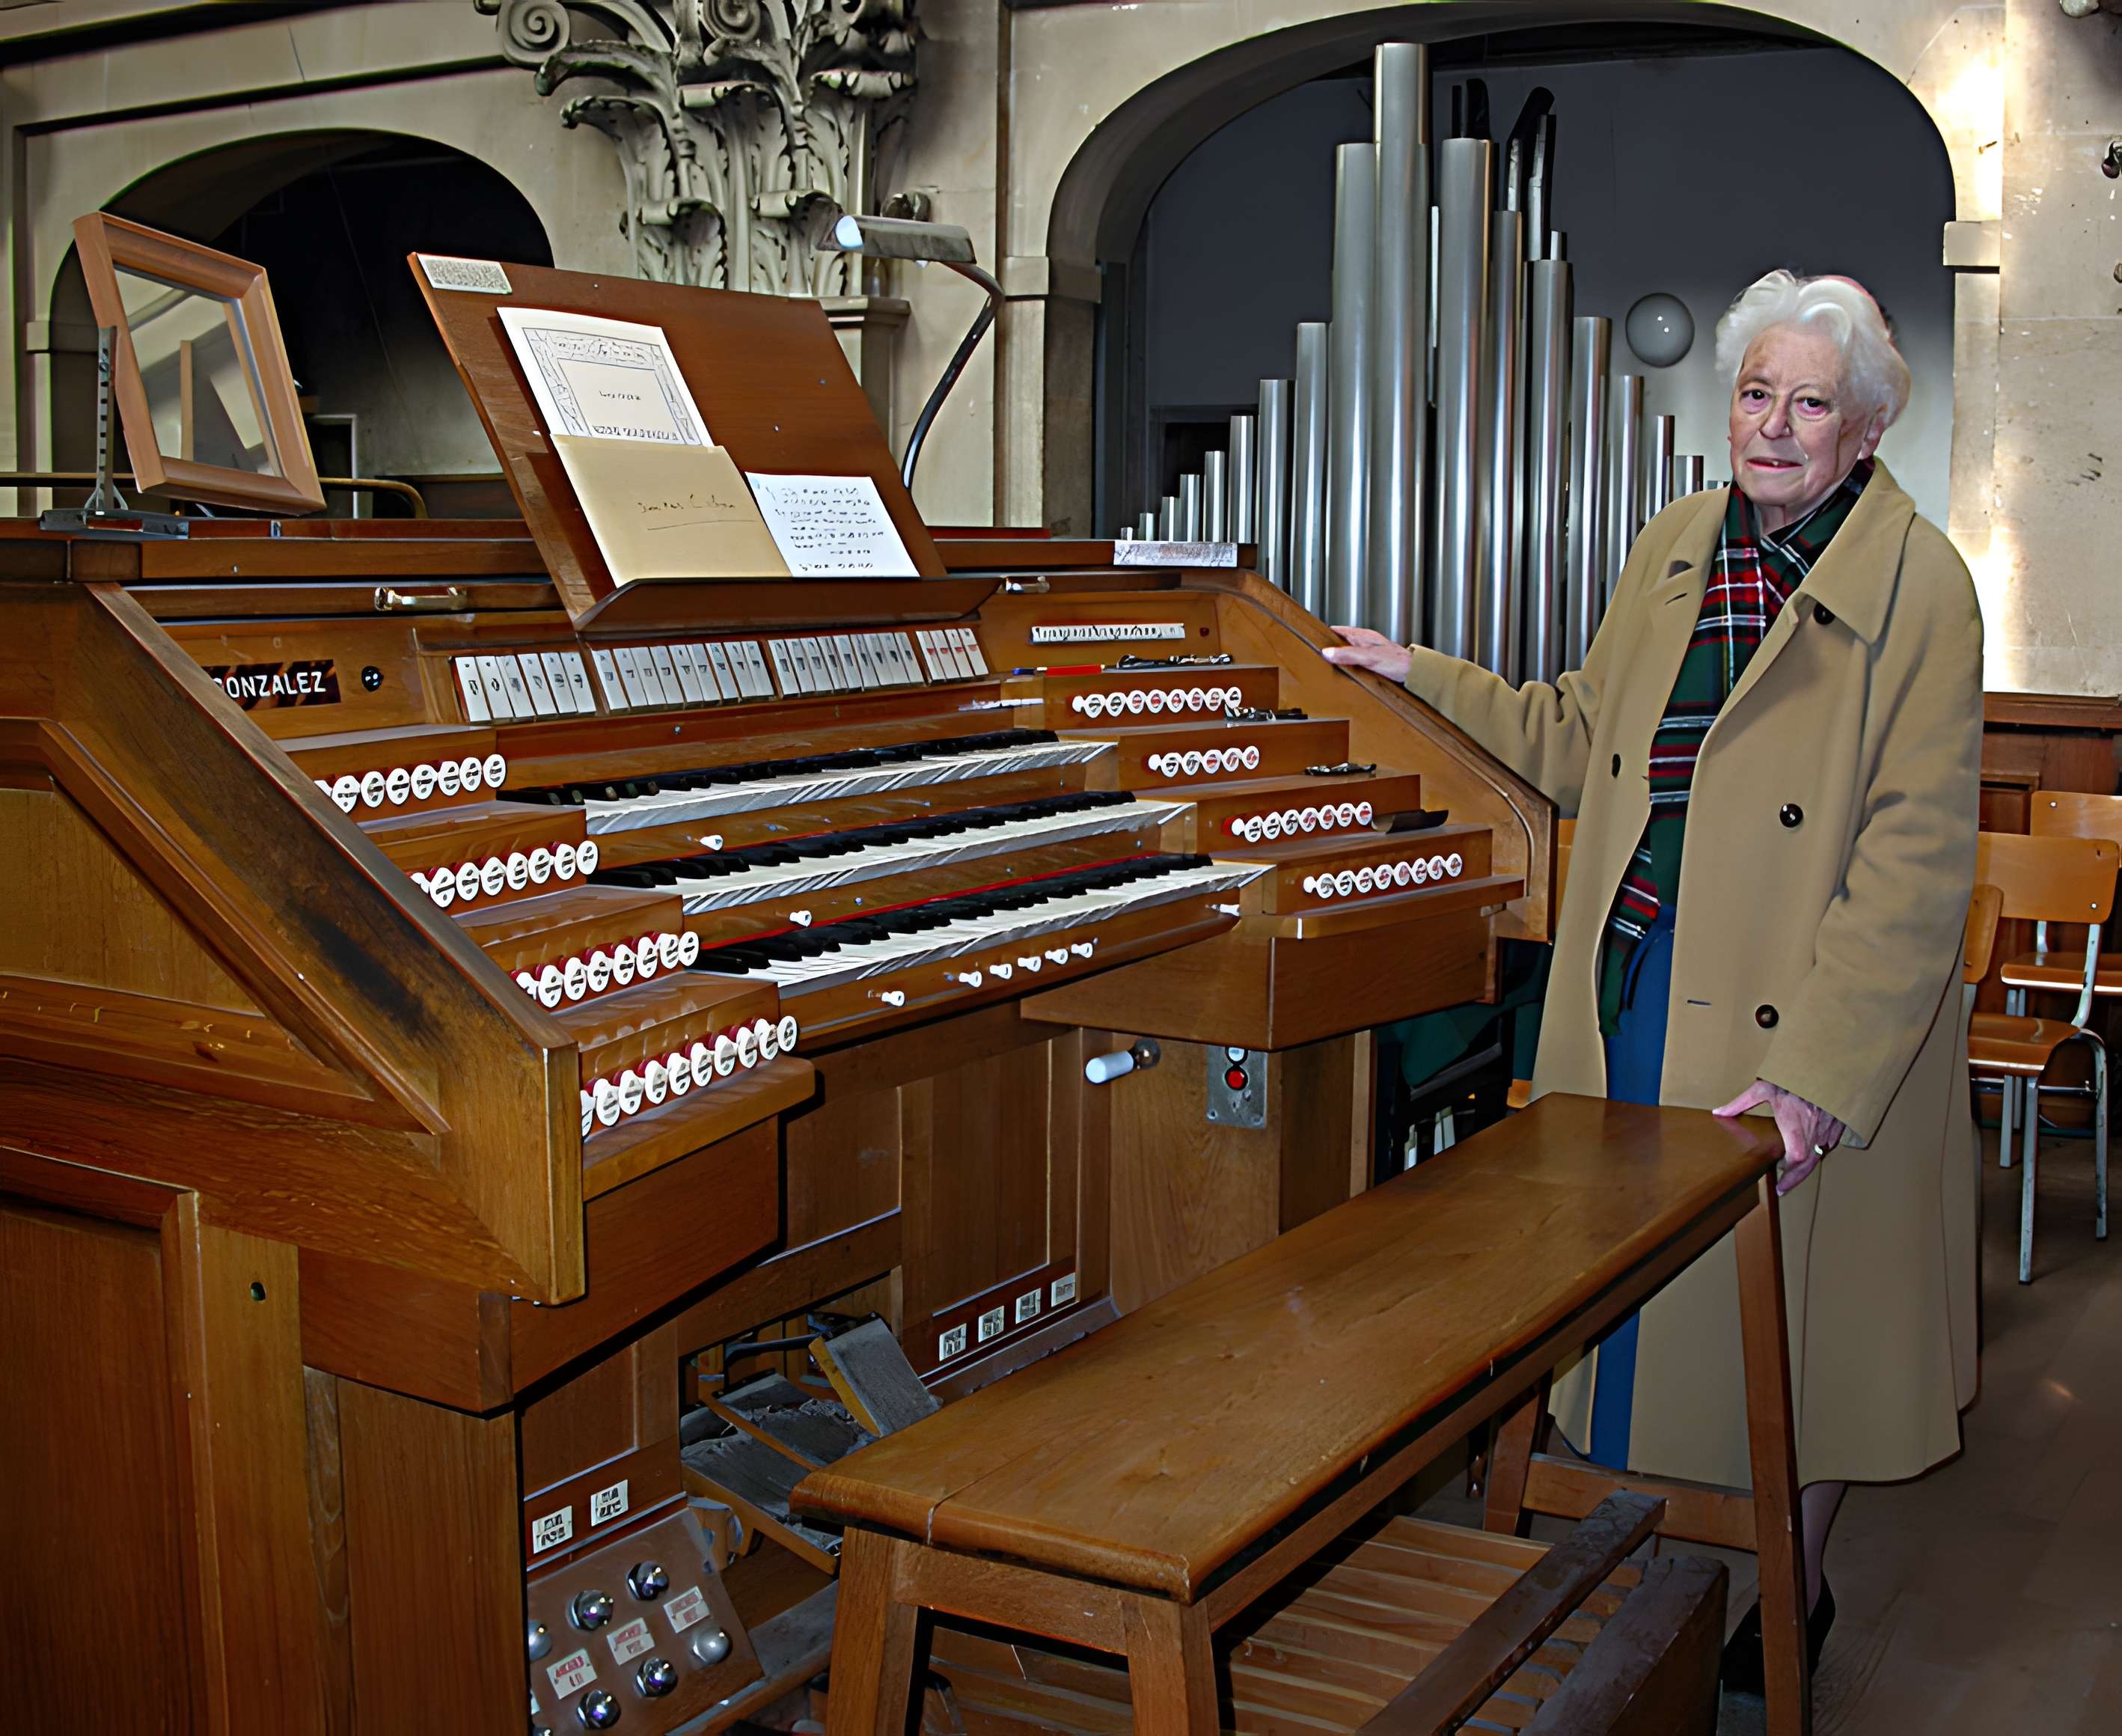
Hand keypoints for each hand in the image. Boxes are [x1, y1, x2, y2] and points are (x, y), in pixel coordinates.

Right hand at [1322, 625, 1410, 684]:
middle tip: (1318, 653)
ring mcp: (1371, 651)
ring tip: (1329, 663)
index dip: (1327, 633)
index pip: (1340, 630)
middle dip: (1331, 646)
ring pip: (1350, 651)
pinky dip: (1349, 664)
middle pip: (1343, 641)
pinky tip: (1347, 671)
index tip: (1314, 637)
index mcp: (1364, 636)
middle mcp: (1367, 642)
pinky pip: (1356, 661)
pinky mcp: (1375, 662)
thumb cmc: (1398, 662)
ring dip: (1340, 656)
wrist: (1415, 673)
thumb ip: (1348, 654)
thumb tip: (1327, 652)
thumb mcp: (1369, 658)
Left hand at [1715, 1079, 1845, 1194]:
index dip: (1789, 1176)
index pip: (1795, 1160)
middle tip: (1784, 1188)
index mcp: (1796, 1127)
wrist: (1827, 1068)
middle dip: (1796, 1179)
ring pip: (1819, 1156)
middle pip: (1808, 1165)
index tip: (1779, 1185)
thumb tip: (1719, 1112)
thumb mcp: (1765, 1088)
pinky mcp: (1837, 1127)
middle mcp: (1815, 1133)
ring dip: (1806, 1167)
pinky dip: (1817, 1153)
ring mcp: (1828, 1131)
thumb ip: (1742, 1102)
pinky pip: (1827, 1146)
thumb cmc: (1795, 1079)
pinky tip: (1808, 1155)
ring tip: (1792, 1176)